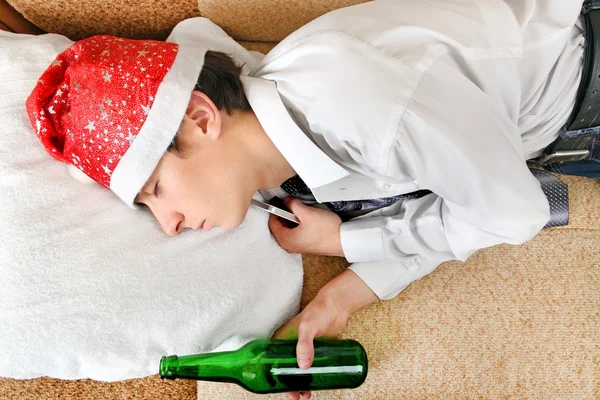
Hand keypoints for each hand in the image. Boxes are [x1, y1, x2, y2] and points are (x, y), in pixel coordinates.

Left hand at [268, 196, 343, 256]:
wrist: (343, 241)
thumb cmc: (328, 231)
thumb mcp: (307, 213)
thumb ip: (293, 205)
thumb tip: (286, 200)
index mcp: (286, 240)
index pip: (272, 223)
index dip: (274, 210)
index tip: (278, 201)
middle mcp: (289, 246)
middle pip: (279, 226)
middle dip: (283, 214)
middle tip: (290, 204)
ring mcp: (297, 246)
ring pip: (288, 228)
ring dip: (291, 218)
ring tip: (300, 211)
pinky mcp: (305, 244)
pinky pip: (295, 232)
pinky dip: (297, 224)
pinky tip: (306, 218)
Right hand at [272, 270, 378, 399]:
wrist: (337, 306)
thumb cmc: (319, 311)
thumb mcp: (308, 327)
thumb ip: (305, 344)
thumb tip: (303, 365)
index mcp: (282, 339)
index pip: (272, 361)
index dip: (274, 376)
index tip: (280, 388)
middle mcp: (291, 346)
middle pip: (285, 369)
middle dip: (289, 385)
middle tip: (296, 396)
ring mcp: (305, 350)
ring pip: (299, 371)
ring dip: (301, 384)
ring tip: (307, 395)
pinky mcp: (317, 352)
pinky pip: (312, 368)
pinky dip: (311, 378)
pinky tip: (316, 386)